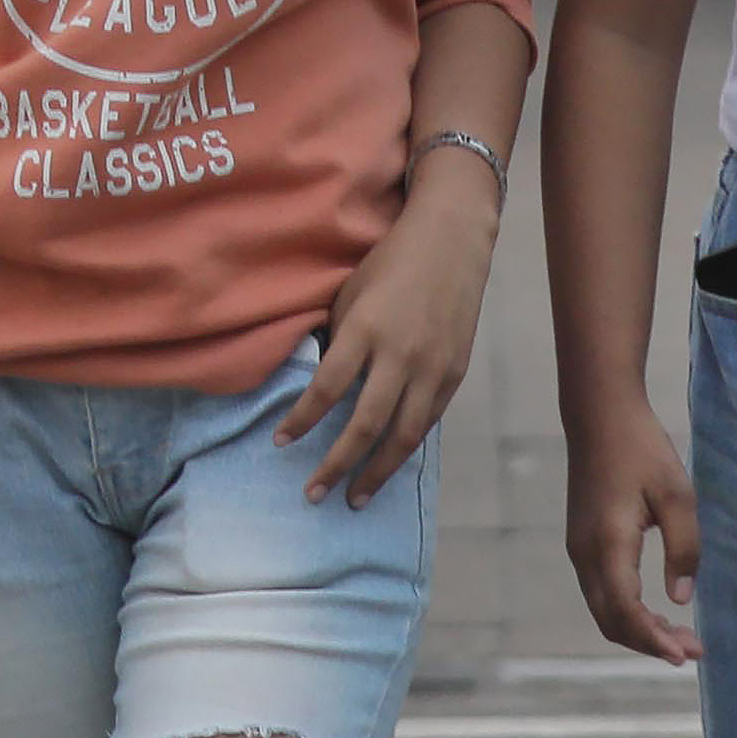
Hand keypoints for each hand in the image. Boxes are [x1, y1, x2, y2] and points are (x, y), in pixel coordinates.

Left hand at [284, 165, 499, 506]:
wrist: (452, 240)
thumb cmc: (391, 263)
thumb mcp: (351, 295)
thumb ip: (339, 343)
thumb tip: (322, 387)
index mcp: (366, 329)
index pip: (327, 389)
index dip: (301, 420)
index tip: (280, 442)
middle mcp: (401, 354)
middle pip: (365, 425)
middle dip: (337, 465)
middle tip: (313, 494)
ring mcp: (433, 366)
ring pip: (404, 434)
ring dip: (377, 472)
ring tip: (356, 497)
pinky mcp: (455, 372)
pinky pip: (428, 420)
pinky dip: (406, 444)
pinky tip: (389, 461)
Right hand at [566, 388, 703, 663]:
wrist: (599, 416)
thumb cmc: (642, 450)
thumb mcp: (678, 495)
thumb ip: (684, 548)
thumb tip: (681, 600)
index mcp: (608, 545)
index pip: (626, 612)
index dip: (654, 640)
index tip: (685, 655)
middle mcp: (585, 555)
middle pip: (611, 622)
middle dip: (650, 643)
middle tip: (693, 650)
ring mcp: (579, 551)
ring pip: (604, 611)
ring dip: (640, 630)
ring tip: (681, 637)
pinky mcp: (582, 544)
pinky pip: (602, 594)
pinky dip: (628, 612)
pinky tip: (657, 613)